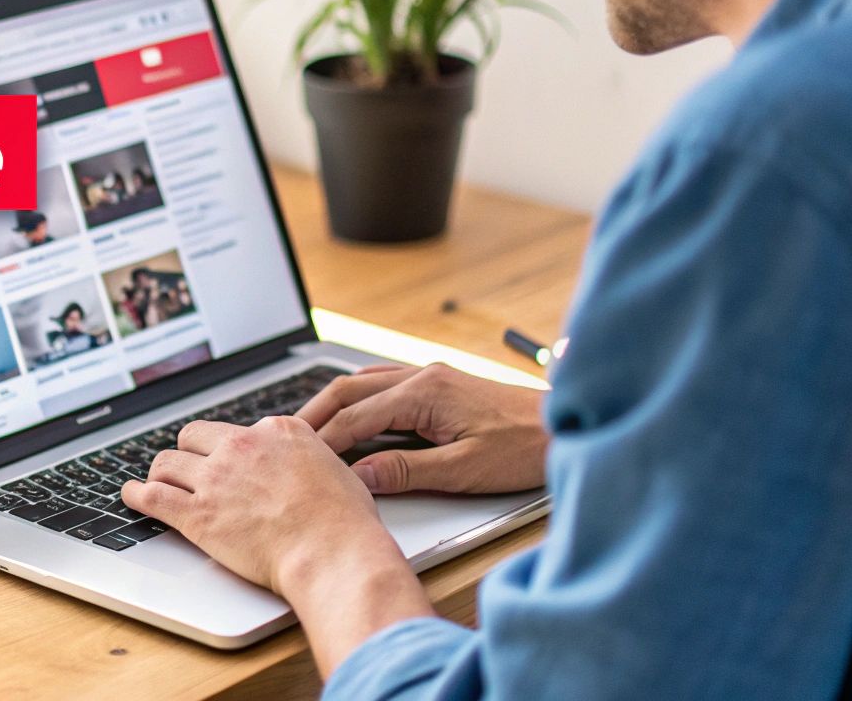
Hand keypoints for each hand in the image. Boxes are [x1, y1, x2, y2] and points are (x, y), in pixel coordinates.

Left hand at [121, 417, 432, 674]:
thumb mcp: (335, 466)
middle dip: (188, 453)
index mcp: (277, 431)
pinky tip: (130, 496)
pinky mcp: (197, 515)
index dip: (229, 448)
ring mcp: (216, 479)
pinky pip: (152, 497)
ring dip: (162, 474)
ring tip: (158, 483)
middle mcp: (241, 446)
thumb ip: (308, 457)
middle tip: (187, 469)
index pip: (237, 429)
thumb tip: (301, 463)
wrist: (331, 550)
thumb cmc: (343, 520)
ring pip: (167, 462)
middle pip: (193, 436)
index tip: (224, 459)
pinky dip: (136, 496)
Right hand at [297, 363, 549, 494]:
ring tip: (308, 427)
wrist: (568, 427)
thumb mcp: (464, 469)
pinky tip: (352, 412)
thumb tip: (360, 475)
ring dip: (333, 402)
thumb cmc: (525, 448)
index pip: (357, 416)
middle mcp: (423, 376)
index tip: (297, 459)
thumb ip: (407, 470)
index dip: (324, 440)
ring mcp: (431, 376)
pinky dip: (359, 397)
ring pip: (365, 381)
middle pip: (350, 389)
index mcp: (425, 393)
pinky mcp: (441, 384)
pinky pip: (385, 383)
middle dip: (314, 413)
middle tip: (284, 438)